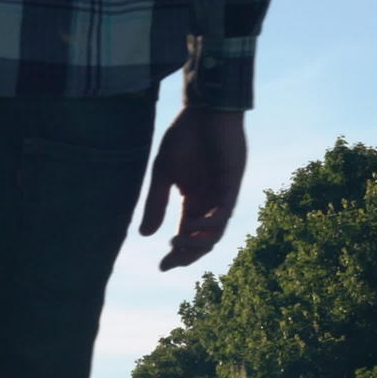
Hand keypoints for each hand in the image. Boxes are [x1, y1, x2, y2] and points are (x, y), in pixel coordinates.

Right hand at [139, 106, 246, 270]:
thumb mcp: (163, 173)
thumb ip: (155, 203)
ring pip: (215, 233)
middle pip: (202, 241)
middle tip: (169, 261)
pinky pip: (224, 214)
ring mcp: (222, 196)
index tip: (161, 267)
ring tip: (175, 243)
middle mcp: (209, 203)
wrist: (206, 110)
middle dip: (186, 256)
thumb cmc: (185, 137)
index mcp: (193, 201)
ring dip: (196, 244)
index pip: (187, 236)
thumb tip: (145, 235)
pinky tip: (191, 225)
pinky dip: (208, 224)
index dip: (176, 254)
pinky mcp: (231, 186)